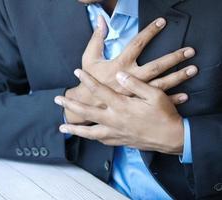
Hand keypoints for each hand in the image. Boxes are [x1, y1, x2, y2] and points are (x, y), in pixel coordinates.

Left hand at [56, 69, 185, 154]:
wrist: (172, 138)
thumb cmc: (164, 115)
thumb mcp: (154, 95)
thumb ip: (135, 84)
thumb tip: (119, 75)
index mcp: (122, 106)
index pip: (100, 90)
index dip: (87, 80)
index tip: (77, 72)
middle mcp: (114, 120)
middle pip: (87, 112)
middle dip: (70, 105)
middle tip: (58, 100)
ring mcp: (116, 133)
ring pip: (89, 132)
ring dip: (75, 129)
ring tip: (63, 128)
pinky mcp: (120, 141)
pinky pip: (100, 140)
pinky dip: (91, 137)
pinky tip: (87, 136)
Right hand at [64, 16, 196, 123]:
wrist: (86, 103)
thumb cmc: (89, 80)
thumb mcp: (89, 58)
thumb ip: (97, 38)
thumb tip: (101, 20)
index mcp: (120, 64)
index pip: (138, 43)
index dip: (150, 31)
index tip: (162, 22)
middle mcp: (130, 77)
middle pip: (156, 66)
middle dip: (173, 57)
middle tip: (189, 51)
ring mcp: (135, 92)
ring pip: (160, 83)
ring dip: (177, 77)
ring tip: (192, 70)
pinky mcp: (136, 103)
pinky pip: (155, 100)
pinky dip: (171, 98)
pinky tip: (185, 95)